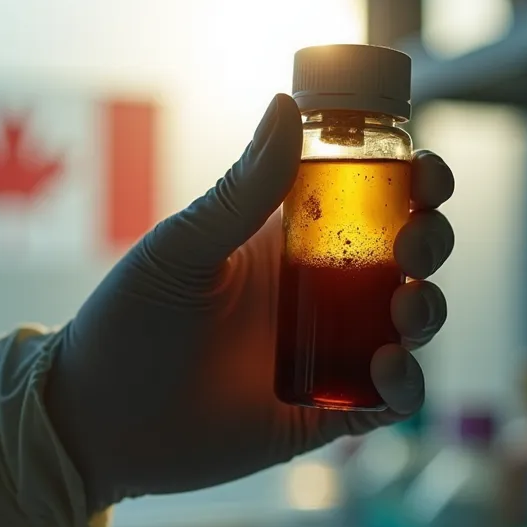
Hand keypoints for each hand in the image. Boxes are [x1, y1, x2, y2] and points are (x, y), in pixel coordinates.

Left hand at [44, 94, 454, 509]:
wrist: (96, 421)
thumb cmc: (127, 322)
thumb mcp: (183, 248)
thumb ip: (240, 189)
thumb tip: (285, 105)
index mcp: (290, 239)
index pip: (372, 198)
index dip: (414, 181)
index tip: (426, 173)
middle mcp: (319, 292)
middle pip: (409, 256)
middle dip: (431, 241)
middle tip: (413, 244)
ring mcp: (328, 352)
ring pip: (412, 324)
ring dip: (428, 310)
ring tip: (402, 311)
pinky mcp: (327, 413)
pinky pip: (390, 399)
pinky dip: (406, 384)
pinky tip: (384, 369)